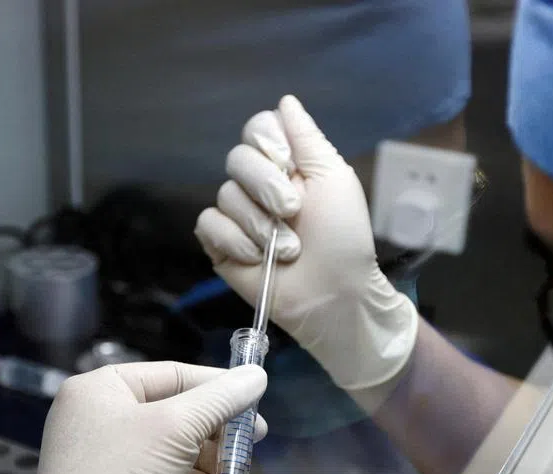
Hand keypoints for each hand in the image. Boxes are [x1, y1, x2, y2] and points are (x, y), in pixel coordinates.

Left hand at [19, 362, 267, 473]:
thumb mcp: (179, 428)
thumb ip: (221, 398)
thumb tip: (257, 375)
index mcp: (99, 387)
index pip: (171, 373)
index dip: (217, 386)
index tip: (254, 400)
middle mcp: (92, 414)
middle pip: (170, 409)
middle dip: (213, 427)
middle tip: (251, 439)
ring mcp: (95, 454)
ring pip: (165, 443)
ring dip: (203, 455)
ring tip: (229, 470)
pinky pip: (151, 470)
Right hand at [195, 95, 417, 391]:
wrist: (335, 294)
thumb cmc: (343, 238)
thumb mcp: (335, 180)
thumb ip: (307, 138)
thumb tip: (285, 100)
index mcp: (287, 166)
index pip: (257, 130)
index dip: (266, 141)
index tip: (287, 161)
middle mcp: (258, 186)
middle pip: (236, 158)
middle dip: (266, 185)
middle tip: (293, 211)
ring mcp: (238, 216)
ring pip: (224, 194)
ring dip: (260, 223)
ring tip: (288, 248)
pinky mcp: (221, 245)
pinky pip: (209, 224)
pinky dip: (235, 240)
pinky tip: (258, 257)